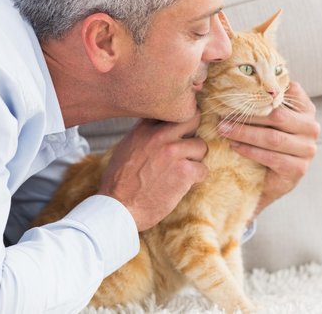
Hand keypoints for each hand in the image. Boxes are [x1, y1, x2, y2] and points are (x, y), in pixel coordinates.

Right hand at [97, 112, 207, 230]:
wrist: (118, 208)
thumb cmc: (119, 183)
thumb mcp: (125, 149)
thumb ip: (143, 136)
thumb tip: (157, 129)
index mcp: (144, 129)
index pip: (170, 112)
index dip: (177, 121)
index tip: (179, 130)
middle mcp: (160, 136)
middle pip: (192, 119)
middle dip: (193, 132)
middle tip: (189, 146)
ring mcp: (173, 152)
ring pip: (201, 146)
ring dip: (195, 159)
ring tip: (183, 170)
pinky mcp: (184, 171)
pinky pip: (203, 169)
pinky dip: (196, 179)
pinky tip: (184, 185)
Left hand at [219, 81, 318, 217]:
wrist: (268, 181)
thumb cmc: (264, 142)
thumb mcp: (266, 118)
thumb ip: (262, 100)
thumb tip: (235, 79)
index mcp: (305, 107)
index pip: (284, 93)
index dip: (258, 92)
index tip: (234, 91)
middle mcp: (311, 126)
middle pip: (277, 116)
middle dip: (247, 115)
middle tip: (222, 115)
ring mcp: (308, 149)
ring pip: (273, 137)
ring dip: (244, 133)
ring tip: (224, 130)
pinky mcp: (299, 168)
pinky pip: (272, 157)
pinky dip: (250, 151)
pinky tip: (235, 147)